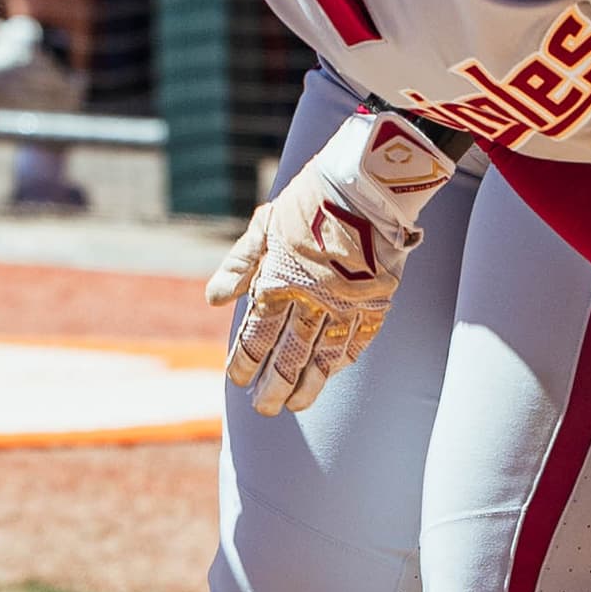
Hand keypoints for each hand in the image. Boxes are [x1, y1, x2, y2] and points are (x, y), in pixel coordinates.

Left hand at [204, 108, 457, 417]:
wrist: (366, 183)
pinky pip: (357, 341)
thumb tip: (214, 300)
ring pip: (323, 358)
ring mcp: (346, 304)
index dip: (245, 361)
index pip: (256, 335)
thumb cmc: (308, 200)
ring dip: (307, 384)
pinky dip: (342, 360)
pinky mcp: (376, 302)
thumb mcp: (264, 226)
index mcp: (279, 282)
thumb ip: (239, 265)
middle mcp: (311, 301)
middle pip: (288, 356)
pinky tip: (332, 373)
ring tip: (296, 405)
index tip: (238, 380)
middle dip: (273, 386)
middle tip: (264, 408)